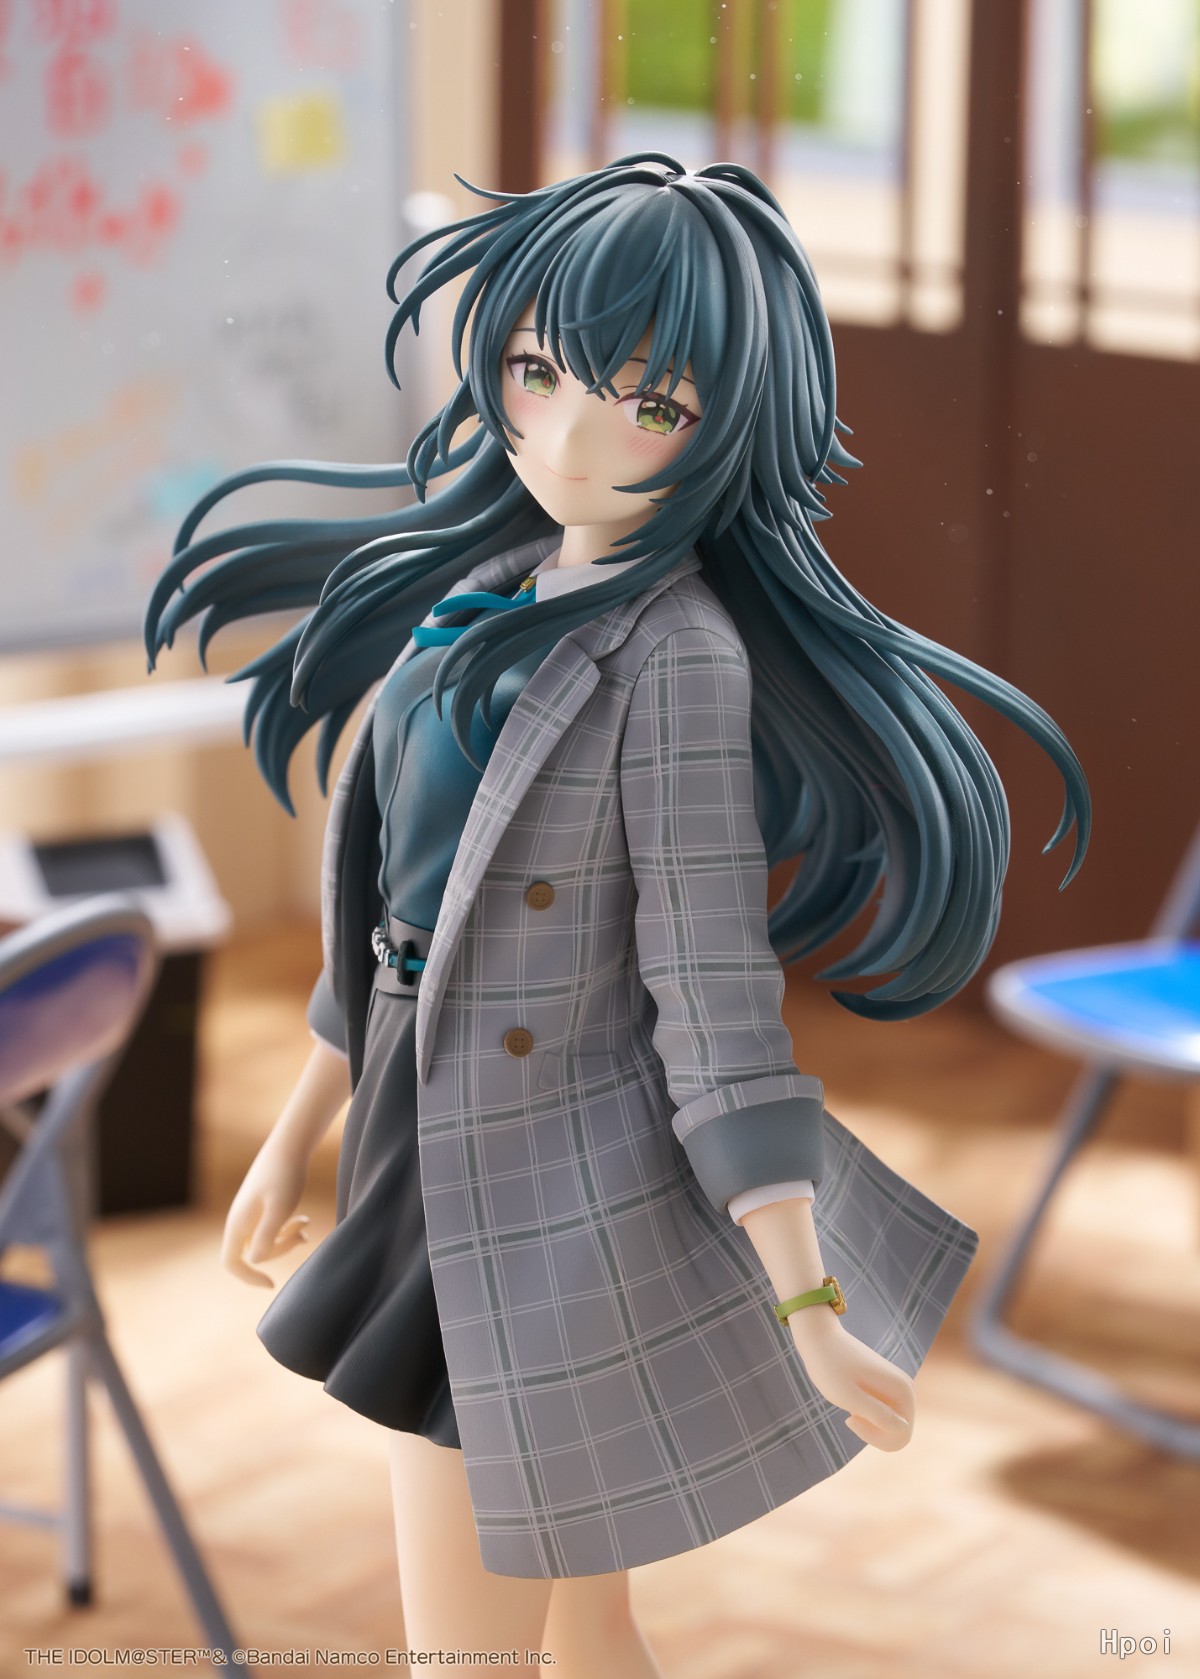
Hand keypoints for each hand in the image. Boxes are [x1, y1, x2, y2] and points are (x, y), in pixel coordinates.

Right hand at [221, 1138, 311, 1288]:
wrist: (290, 1144)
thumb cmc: (285, 1175)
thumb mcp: (279, 1208)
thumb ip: (266, 1236)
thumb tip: (255, 1260)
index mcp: (238, 1223)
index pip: (230, 1262)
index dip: (248, 1277)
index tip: (271, 1284)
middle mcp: (240, 1220)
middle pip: (253, 1253)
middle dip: (279, 1250)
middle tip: (302, 1236)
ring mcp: (250, 1212)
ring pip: (264, 1241)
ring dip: (286, 1239)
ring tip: (306, 1224)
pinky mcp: (262, 1206)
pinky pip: (271, 1229)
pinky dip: (287, 1229)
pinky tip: (305, 1221)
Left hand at [789, 1310, 915, 1450]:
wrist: (819, 1337)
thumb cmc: (830, 1367)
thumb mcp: (849, 1397)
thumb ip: (878, 1414)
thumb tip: (903, 1428)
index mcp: (904, 1391)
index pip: (901, 1436)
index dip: (875, 1437)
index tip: (850, 1419)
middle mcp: (906, 1388)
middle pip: (898, 1432)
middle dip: (873, 1432)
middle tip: (849, 1415)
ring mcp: (896, 1387)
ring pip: (890, 1424)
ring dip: (869, 1424)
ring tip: (849, 1405)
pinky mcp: (885, 1386)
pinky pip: (883, 1414)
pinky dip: (866, 1415)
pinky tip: (851, 1400)